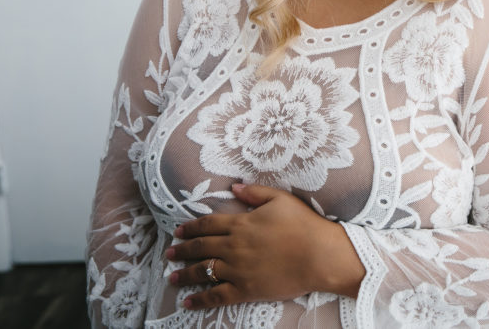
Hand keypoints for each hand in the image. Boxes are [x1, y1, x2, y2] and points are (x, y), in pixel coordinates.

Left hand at [166, 183, 365, 309]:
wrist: (319, 255)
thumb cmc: (303, 224)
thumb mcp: (280, 199)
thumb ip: (255, 193)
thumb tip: (234, 187)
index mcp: (241, 224)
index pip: (208, 225)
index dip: (191, 228)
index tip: (178, 231)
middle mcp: (233, 246)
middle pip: (201, 248)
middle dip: (182, 250)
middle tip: (169, 253)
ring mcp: (237, 270)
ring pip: (204, 272)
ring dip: (185, 274)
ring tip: (172, 276)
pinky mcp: (246, 289)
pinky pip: (217, 296)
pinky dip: (200, 299)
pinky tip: (188, 302)